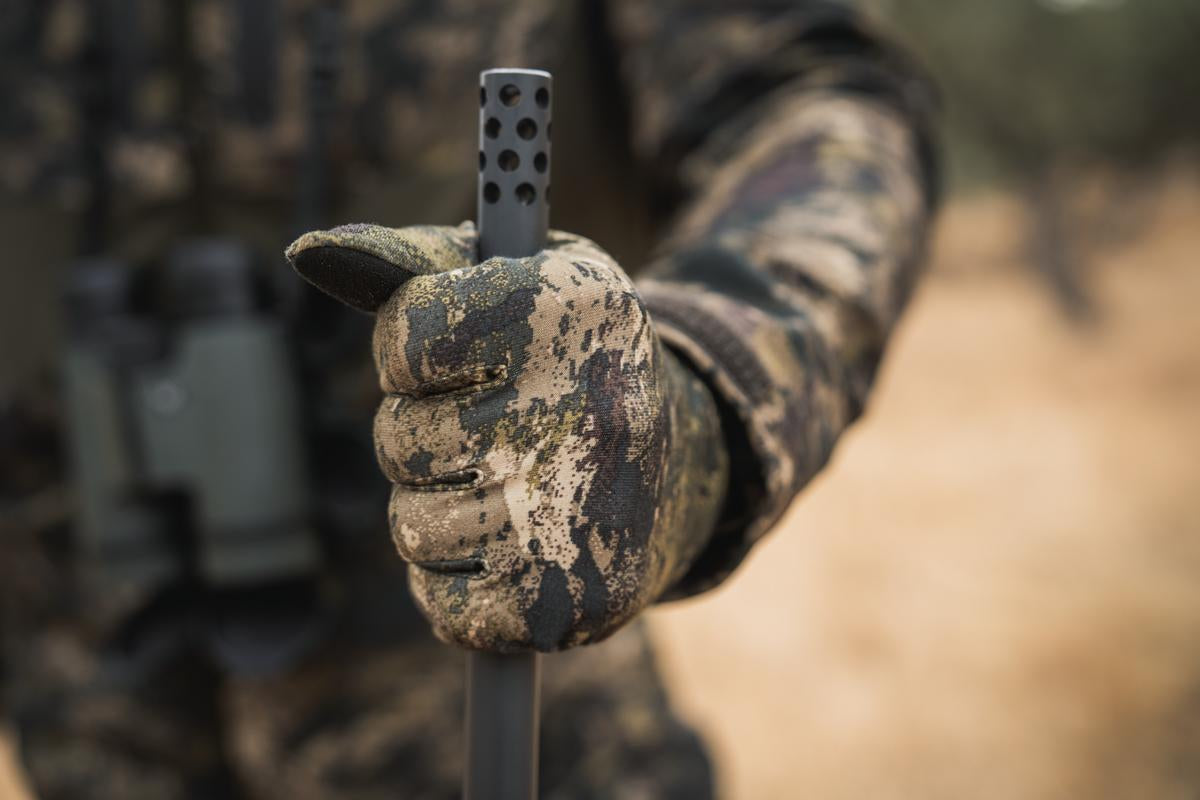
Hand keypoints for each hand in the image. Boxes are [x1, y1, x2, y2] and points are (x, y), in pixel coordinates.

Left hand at [287, 223, 726, 650]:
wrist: (687, 464)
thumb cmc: (567, 358)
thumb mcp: (518, 280)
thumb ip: (416, 260)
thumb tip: (311, 252)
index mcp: (576, 310)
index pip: (407, 336)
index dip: (411, 349)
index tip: (454, 353)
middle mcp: (588, 412)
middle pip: (401, 437)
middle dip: (425, 433)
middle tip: (491, 425)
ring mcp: (576, 519)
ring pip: (412, 526)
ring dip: (437, 508)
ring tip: (503, 487)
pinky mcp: (566, 606)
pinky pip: (439, 604)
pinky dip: (455, 582)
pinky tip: (508, 546)